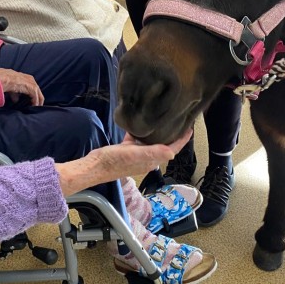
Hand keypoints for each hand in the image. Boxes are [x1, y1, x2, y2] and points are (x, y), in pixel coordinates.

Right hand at [0, 68, 43, 105]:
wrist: (4, 79)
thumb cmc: (6, 81)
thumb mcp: (11, 87)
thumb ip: (15, 94)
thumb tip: (16, 100)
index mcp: (26, 77)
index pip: (33, 86)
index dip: (33, 94)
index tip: (32, 100)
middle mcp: (31, 79)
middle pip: (38, 90)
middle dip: (37, 98)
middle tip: (35, 106)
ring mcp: (32, 84)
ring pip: (39, 94)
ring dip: (38, 102)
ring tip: (36, 107)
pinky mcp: (32, 88)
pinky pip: (36, 97)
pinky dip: (36, 102)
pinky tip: (34, 107)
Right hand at [55, 129, 192, 195]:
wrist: (94, 166)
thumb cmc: (114, 161)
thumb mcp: (134, 155)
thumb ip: (153, 153)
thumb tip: (172, 152)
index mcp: (151, 159)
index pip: (171, 149)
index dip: (182, 140)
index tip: (190, 127)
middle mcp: (146, 157)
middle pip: (164, 144)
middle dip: (174, 134)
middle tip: (180, 119)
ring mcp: (136, 153)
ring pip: (152, 140)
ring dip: (159, 131)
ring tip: (164, 117)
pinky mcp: (126, 149)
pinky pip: (137, 138)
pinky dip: (141, 130)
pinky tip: (139, 120)